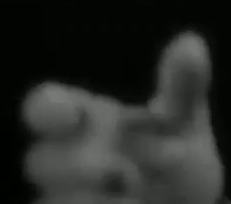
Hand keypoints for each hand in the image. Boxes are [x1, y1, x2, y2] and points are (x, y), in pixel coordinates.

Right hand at [22, 32, 225, 203]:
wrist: (184, 203)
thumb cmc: (171, 153)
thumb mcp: (184, 122)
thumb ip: (184, 87)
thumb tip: (191, 42)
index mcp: (85, 121)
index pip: (46, 107)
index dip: (47, 109)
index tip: (68, 115)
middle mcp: (64, 161)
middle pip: (40, 161)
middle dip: (76, 167)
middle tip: (122, 172)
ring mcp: (64, 196)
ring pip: (52, 200)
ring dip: (94, 200)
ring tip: (139, 198)